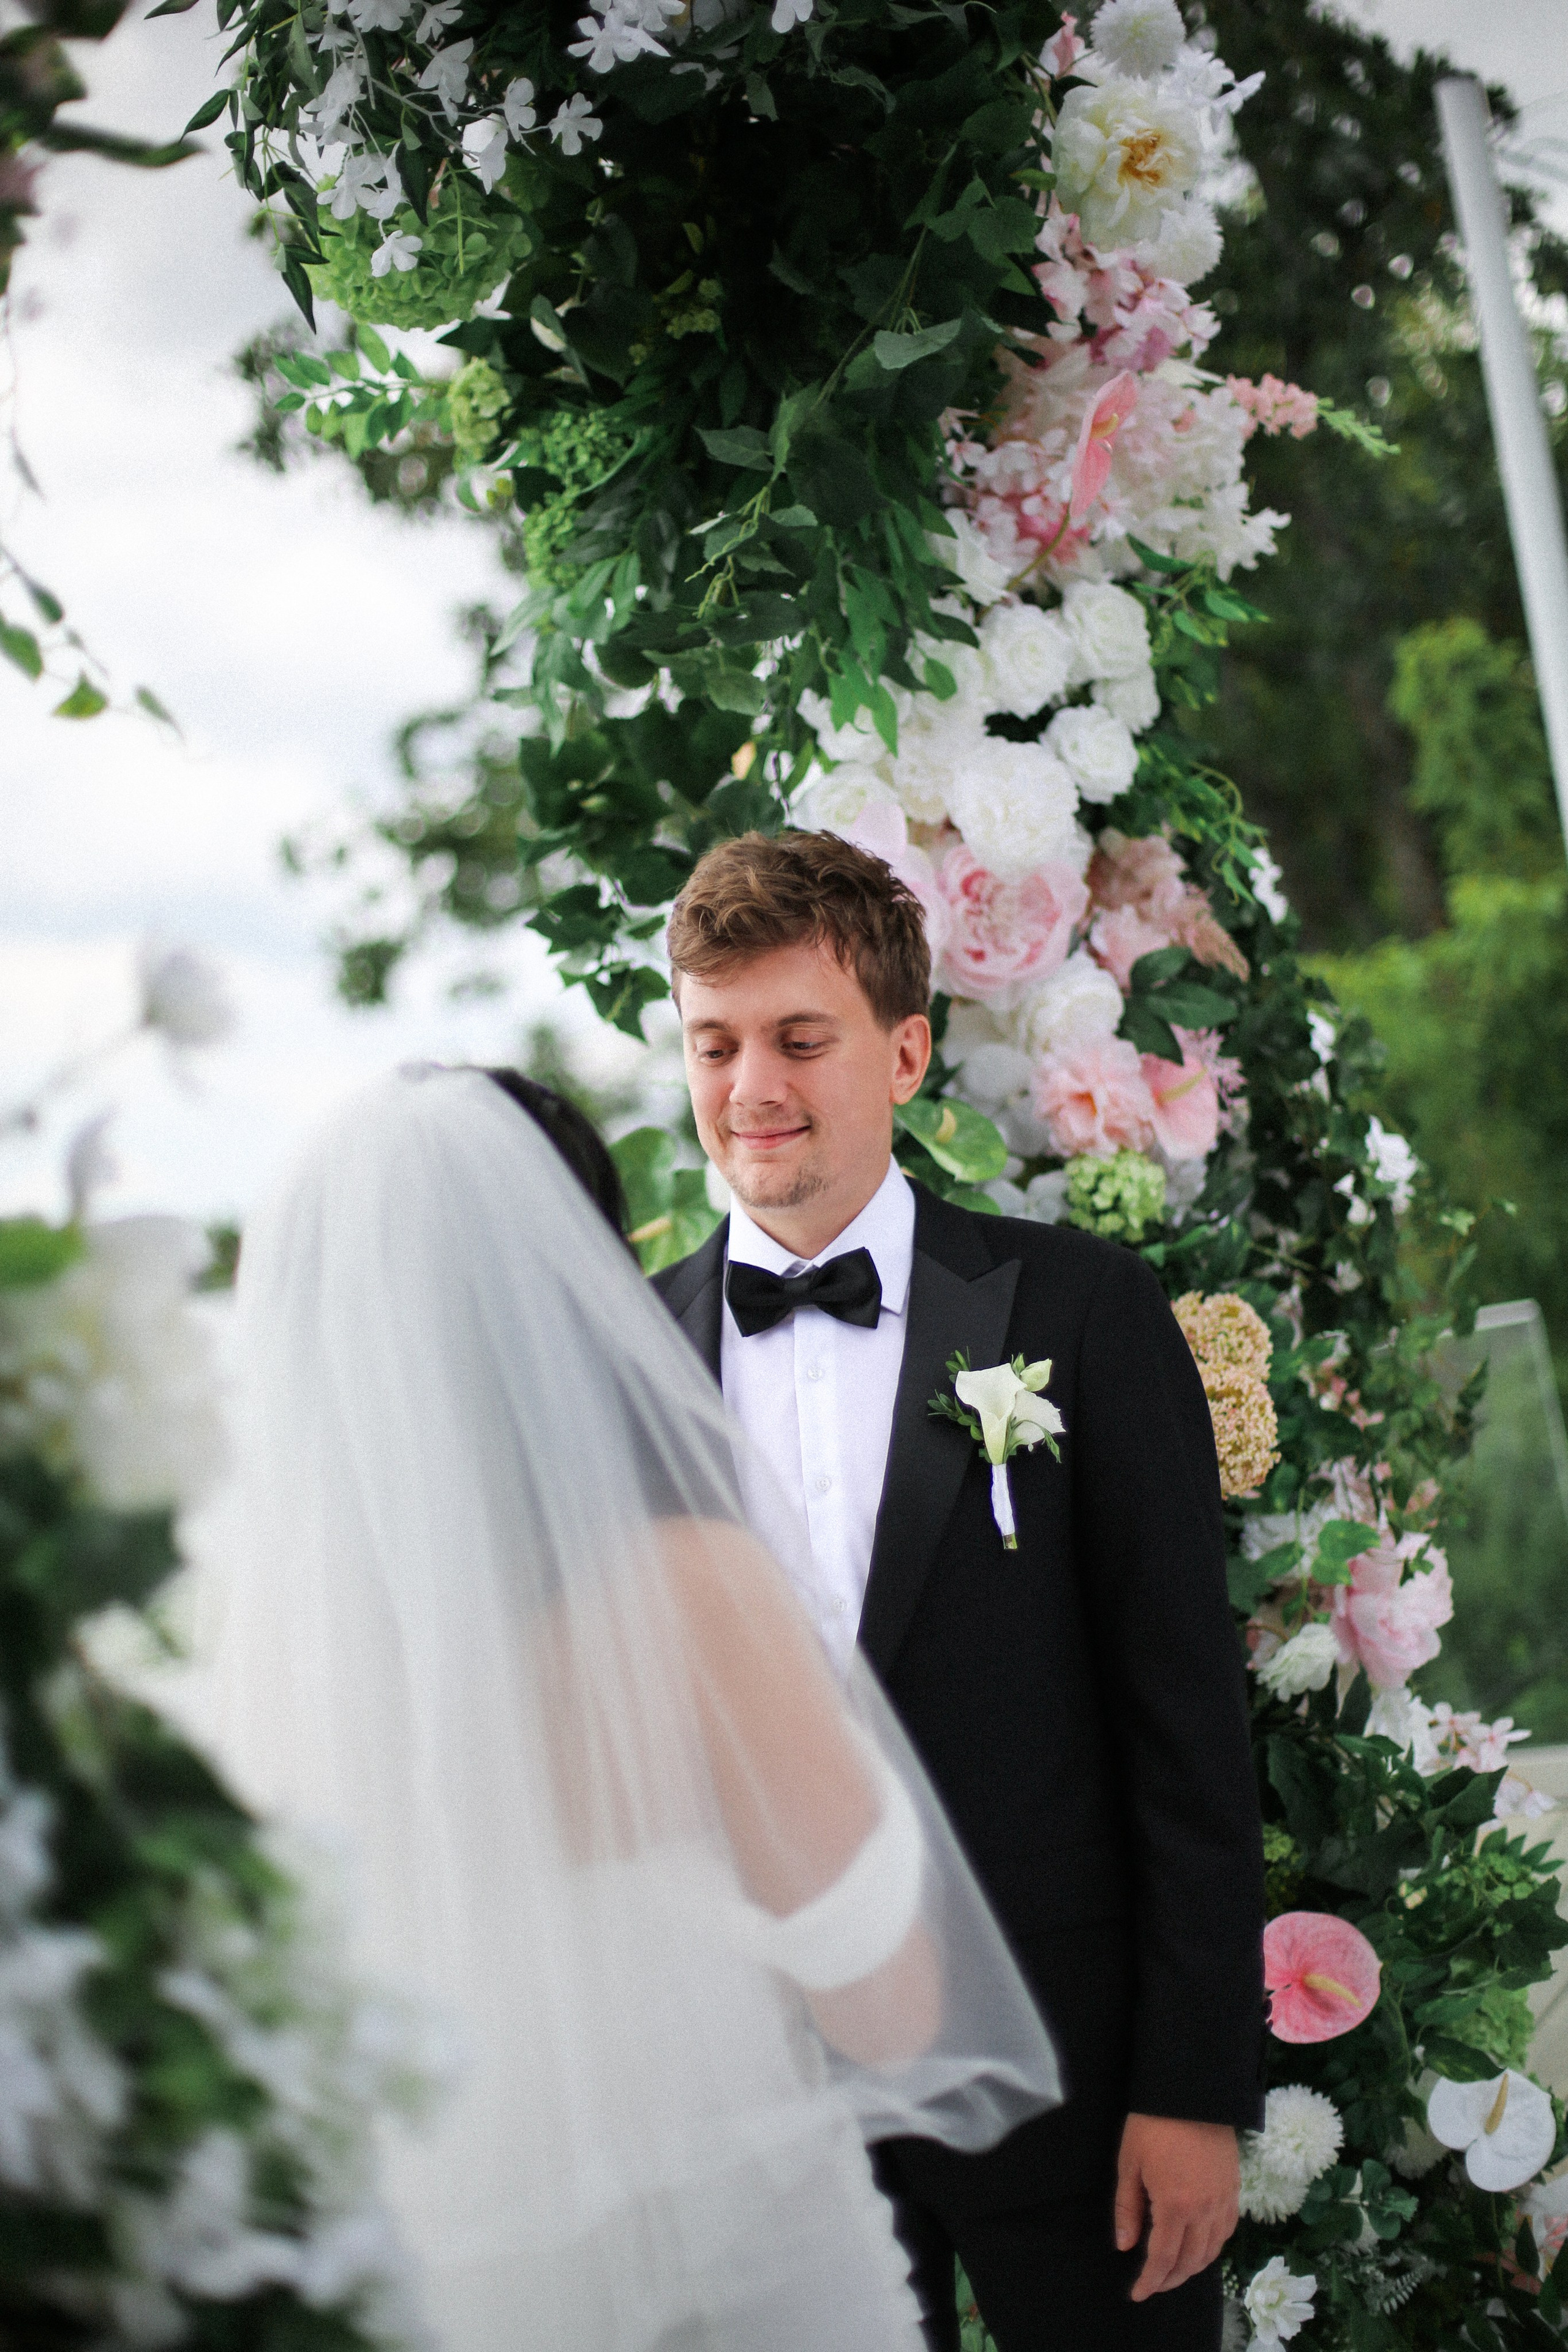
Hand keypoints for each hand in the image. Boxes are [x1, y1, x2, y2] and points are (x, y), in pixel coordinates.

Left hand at [1115, 2113, 1238, 2301]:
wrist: (1190, 2092)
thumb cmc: (1152, 2124)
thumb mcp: (1130, 2164)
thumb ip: (1127, 2209)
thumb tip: (1126, 2247)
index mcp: (1175, 2205)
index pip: (1163, 2258)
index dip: (1150, 2281)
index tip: (1138, 2293)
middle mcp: (1204, 2210)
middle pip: (1190, 2261)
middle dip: (1170, 2279)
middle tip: (1153, 2284)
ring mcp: (1223, 2200)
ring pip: (1212, 2251)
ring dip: (1192, 2268)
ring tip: (1173, 2271)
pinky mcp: (1234, 2189)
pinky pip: (1226, 2231)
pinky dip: (1212, 2248)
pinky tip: (1199, 2247)